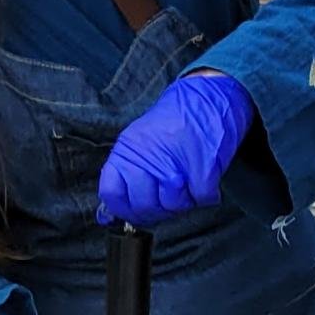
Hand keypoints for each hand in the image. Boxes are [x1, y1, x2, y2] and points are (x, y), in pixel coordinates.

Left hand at [97, 69, 253, 226]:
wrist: (208, 98)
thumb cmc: (174, 122)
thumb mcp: (139, 141)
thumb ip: (124, 177)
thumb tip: (107, 216)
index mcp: (128, 150)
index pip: (111, 194)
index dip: (124, 208)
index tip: (135, 209)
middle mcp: (149, 157)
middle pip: (144, 206)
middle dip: (158, 210)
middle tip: (168, 196)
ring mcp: (177, 164)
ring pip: (174, 206)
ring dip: (184, 200)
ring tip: (189, 180)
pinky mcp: (205, 169)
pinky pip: (201, 200)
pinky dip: (206, 195)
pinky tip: (203, 177)